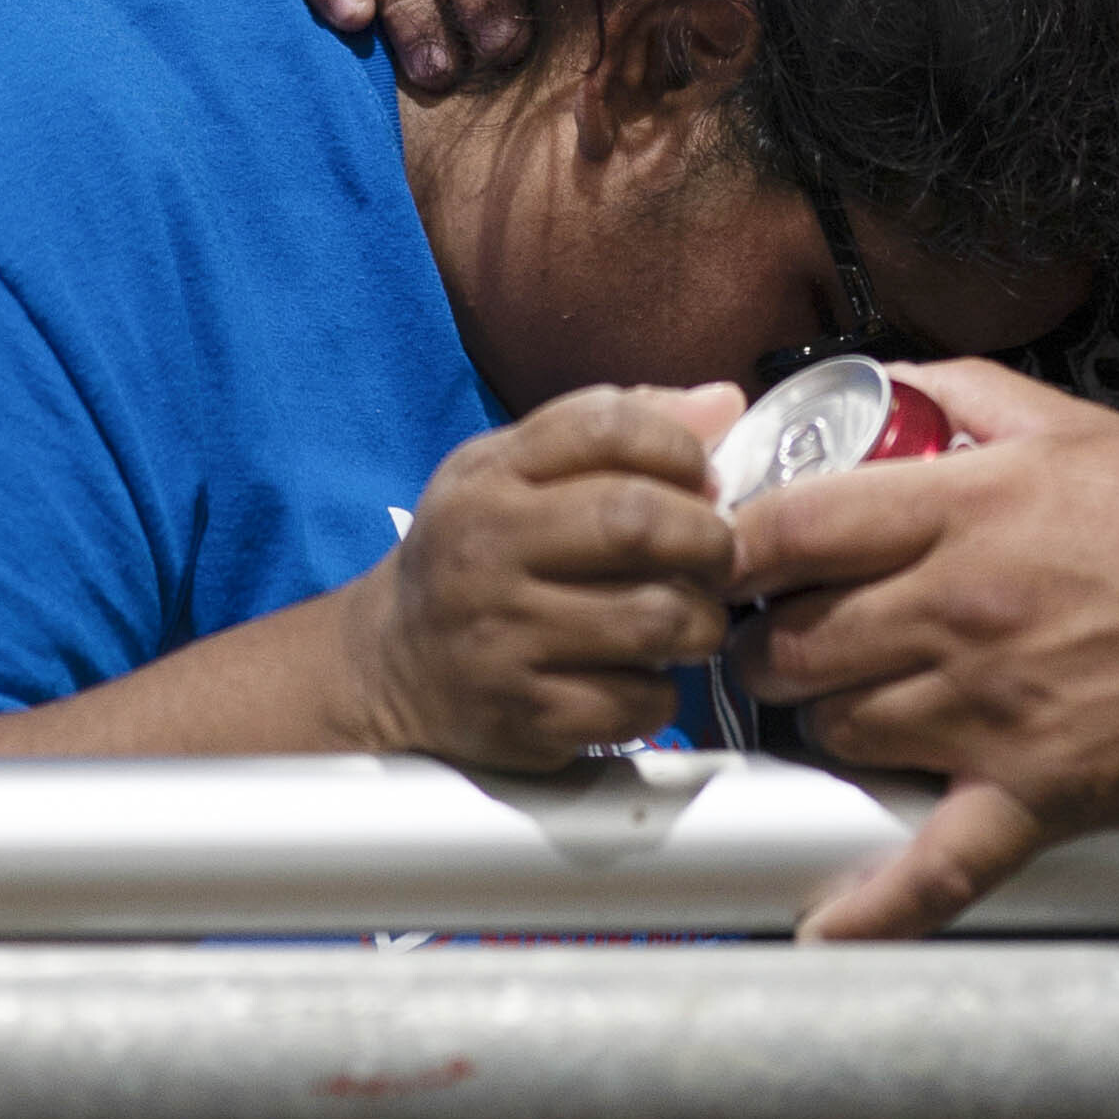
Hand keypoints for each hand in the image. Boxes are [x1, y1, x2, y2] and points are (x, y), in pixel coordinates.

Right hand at [332, 385, 742, 771]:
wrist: (392, 662)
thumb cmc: (479, 551)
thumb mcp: (517, 469)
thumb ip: (615, 427)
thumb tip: (725, 402)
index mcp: (490, 476)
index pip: (605, 427)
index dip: (680, 448)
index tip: (703, 479)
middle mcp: (487, 550)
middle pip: (635, 522)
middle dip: (708, 538)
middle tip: (717, 555)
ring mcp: (502, 639)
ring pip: (653, 619)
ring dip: (701, 622)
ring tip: (690, 620)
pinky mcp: (524, 716)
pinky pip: (635, 702)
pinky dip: (661, 694)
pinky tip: (641, 677)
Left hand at [731, 362, 1118, 942]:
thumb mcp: (1067, 421)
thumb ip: (958, 393)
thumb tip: (880, 380)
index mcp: (959, 510)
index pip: (784, 531)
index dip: (726, 550)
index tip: (712, 562)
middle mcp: (961, 611)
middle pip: (794, 646)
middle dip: (768, 649)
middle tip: (779, 644)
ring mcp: (995, 711)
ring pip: (842, 735)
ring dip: (827, 728)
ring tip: (848, 710)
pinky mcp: (1041, 793)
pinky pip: (938, 865)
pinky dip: (874, 903)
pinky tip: (824, 922)